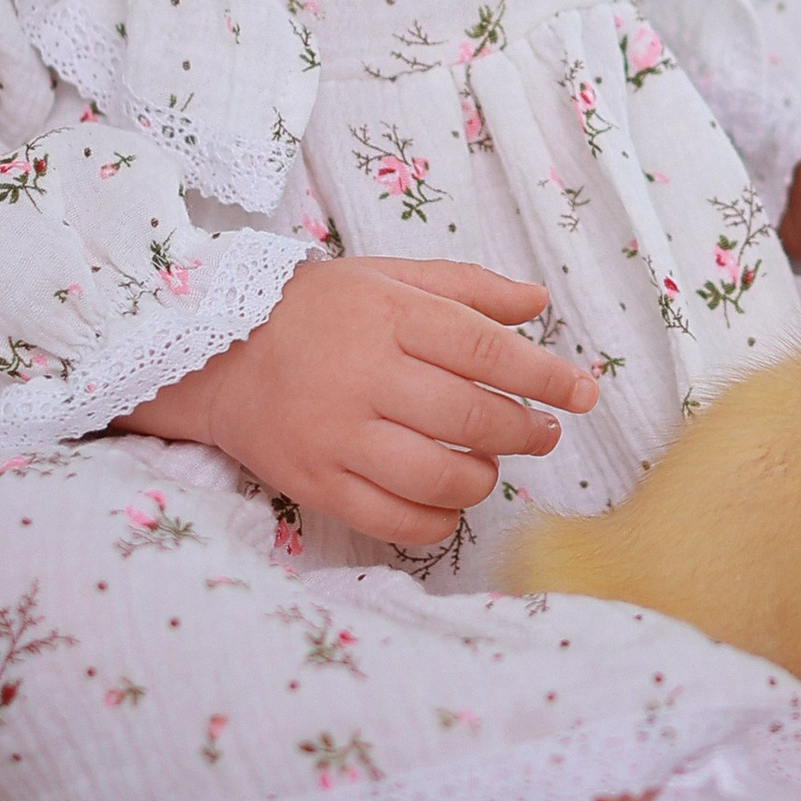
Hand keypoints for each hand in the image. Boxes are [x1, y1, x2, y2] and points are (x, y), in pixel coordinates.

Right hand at [118, 258, 596, 550]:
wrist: (217, 356)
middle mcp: (364, 376)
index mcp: (388, 317)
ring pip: (438, 478)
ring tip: (487, 464)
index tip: (582, 391)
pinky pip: (395, 522)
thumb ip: (466, 288)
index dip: (545, 375)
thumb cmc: (317, 312)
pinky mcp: (316, 485)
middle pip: (471, 419)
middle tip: (545, 432)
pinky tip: (447, 502)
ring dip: (483, 478)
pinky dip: (437, 521)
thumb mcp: (388, 277)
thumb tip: (537, 301)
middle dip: (526, 431)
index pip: (485, 350)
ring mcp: (337, 437)